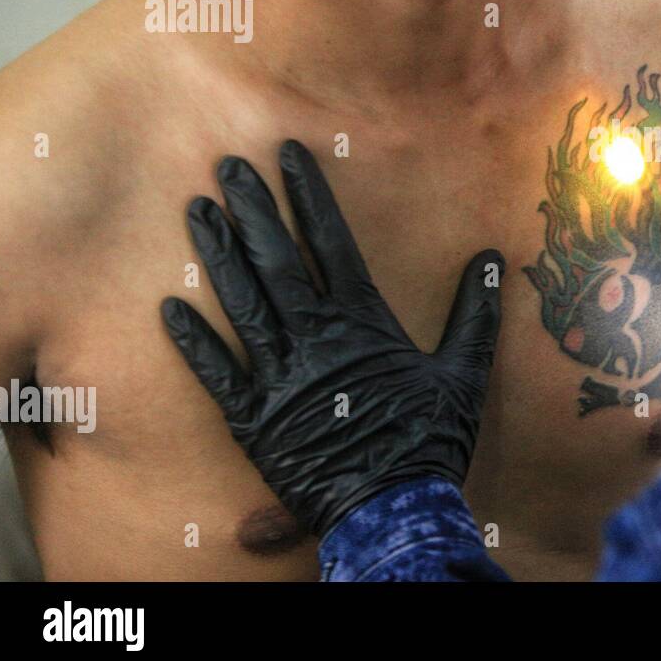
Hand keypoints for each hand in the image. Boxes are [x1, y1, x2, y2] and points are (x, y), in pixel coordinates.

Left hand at [161, 139, 503, 536]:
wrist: (393, 506)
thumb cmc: (430, 438)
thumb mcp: (464, 372)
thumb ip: (476, 314)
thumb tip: (492, 262)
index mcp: (362, 321)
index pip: (331, 241)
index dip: (308, 194)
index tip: (289, 154)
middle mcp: (316, 337)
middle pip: (277, 259)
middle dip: (252, 208)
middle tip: (227, 165)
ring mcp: (280, 375)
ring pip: (242, 302)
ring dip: (218, 255)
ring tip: (195, 211)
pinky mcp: (254, 417)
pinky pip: (216, 373)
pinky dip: (193, 341)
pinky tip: (169, 307)